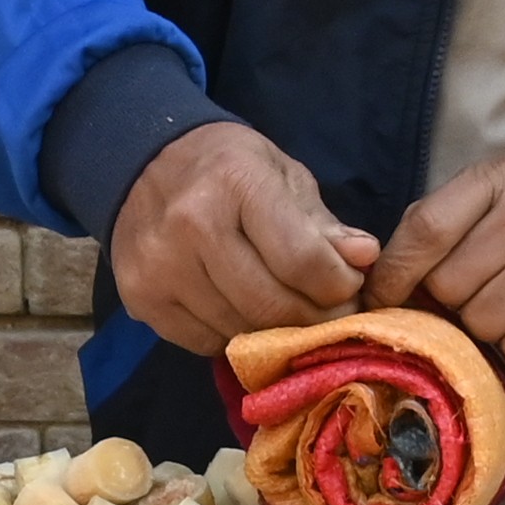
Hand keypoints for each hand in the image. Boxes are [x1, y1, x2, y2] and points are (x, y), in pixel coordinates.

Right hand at [113, 122, 375, 353]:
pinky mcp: (140, 298)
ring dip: (275, 330)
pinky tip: (241, 310)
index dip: (338, 286)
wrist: (143, 162)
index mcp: (235, 183)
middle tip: (329, 312)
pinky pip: (205, 342)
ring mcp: (160, 266)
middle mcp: (191, 225)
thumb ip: (323, 223)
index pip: (302, 260)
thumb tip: (364, 259)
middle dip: (314, 318)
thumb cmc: (226, 167)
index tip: (349, 286)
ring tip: (287, 310)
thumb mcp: (282, 175)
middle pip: (271, 305)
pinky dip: (233, 335)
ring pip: (240, 330)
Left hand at [370, 159, 504, 371]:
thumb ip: (439, 233)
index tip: (382, 299)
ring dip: (491, 330)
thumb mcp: (493, 212)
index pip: (427, 228)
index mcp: (501, 179)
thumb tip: (376, 285)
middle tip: (489, 294)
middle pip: (449, 285)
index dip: (396, 273)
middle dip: (456, 303)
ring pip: (480, 323)